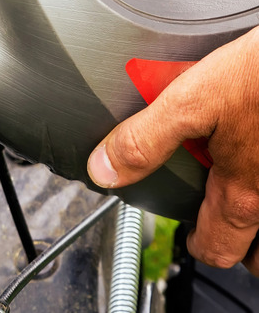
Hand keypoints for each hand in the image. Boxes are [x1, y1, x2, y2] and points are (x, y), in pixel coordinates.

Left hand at [87, 26, 258, 275]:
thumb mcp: (191, 100)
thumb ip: (145, 139)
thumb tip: (104, 171)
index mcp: (245, 193)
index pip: (219, 248)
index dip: (199, 245)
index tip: (191, 235)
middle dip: (242, 243)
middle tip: (224, 218)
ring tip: (247, 194)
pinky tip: (257, 147)